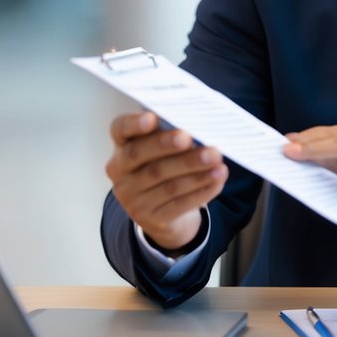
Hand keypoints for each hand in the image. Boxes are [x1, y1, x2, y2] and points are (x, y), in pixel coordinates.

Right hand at [105, 111, 228, 252]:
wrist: (163, 210)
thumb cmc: (166, 164)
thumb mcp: (163, 148)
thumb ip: (173, 135)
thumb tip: (199, 128)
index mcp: (122, 145)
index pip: (119, 129)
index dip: (133, 123)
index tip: (151, 118)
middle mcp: (120, 172)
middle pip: (140, 155)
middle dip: (167, 145)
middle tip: (189, 138)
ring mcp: (133, 198)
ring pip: (165, 181)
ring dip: (194, 170)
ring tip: (216, 160)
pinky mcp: (152, 217)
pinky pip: (179, 203)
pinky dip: (201, 190)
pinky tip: (217, 179)